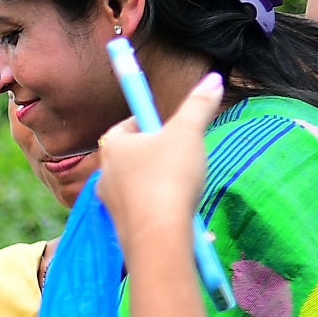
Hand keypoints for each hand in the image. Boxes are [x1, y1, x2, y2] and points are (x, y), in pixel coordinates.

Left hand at [96, 72, 221, 248]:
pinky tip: (180, 210)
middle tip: (181, 153)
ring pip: (137, 184)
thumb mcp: (188, 133)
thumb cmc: (168, 177)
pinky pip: (143, 209)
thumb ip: (199, 105)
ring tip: (184, 183)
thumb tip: (213, 79)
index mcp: (113, 147)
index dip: (148, 122)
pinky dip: (160, 206)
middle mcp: (104, 174)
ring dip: (159, 181)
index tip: (168, 124)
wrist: (158, 237)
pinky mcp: (122, 227)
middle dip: (156, 153)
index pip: (126, 125)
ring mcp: (111, 204)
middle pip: (132, 156)